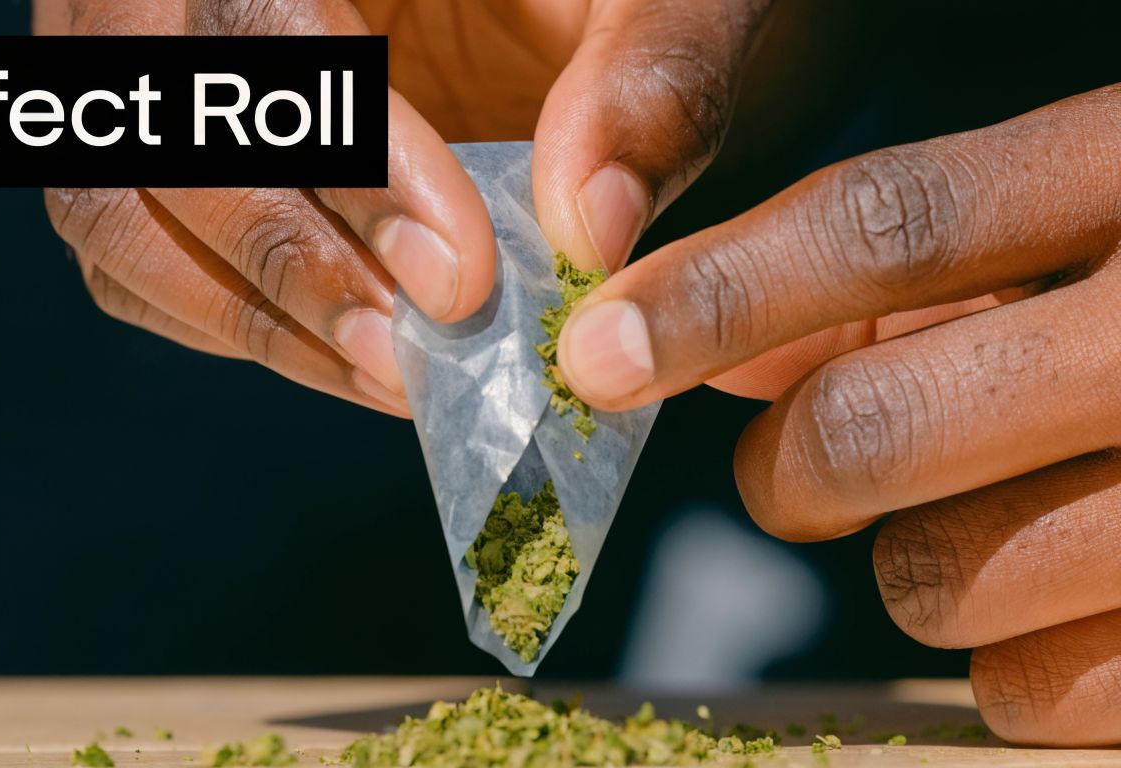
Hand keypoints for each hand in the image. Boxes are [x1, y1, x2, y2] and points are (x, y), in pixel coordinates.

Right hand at [36, 0, 773, 412]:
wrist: (545, 3)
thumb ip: (650, 82)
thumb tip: (591, 227)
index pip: (253, 17)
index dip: (344, 154)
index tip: (456, 275)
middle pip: (154, 118)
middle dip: (284, 251)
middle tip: (409, 351)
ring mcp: (151, 58)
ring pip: (113, 201)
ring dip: (250, 309)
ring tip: (389, 371)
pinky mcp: (164, 145)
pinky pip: (133, 250)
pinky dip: (230, 320)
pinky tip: (344, 353)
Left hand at [557, 85, 1120, 744]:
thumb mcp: (1063, 223)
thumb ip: (893, 268)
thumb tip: (710, 337)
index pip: (883, 228)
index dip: (712, 296)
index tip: (598, 355)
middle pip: (868, 429)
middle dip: (791, 470)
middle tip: (801, 470)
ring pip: (930, 578)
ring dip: (908, 561)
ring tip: (981, 517)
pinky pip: (1021, 690)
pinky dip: (998, 658)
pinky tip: (1051, 592)